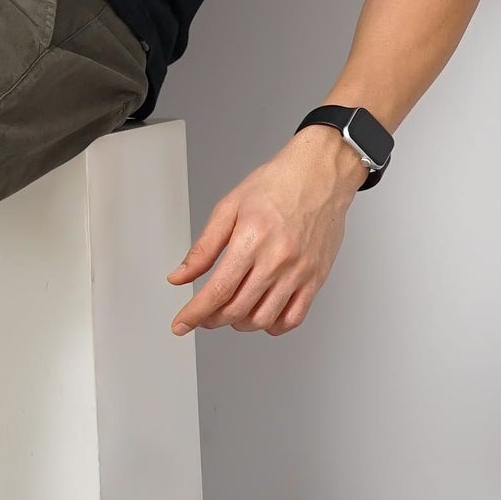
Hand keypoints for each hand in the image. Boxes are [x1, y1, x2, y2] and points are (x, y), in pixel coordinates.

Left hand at [166, 128, 367, 336]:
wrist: (320, 174)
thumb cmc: (277, 184)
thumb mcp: (229, 207)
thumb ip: (203, 248)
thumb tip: (180, 277)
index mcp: (251, 240)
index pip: (217, 290)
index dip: (194, 313)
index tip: (180, 324)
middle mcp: (277, 260)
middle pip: (237, 309)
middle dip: (212, 319)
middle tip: (202, 315)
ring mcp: (299, 272)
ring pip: (264, 319)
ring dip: (240, 324)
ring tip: (229, 313)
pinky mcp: (316, 278)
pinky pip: (294, 317)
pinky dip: (273, 325)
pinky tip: (260, 315)